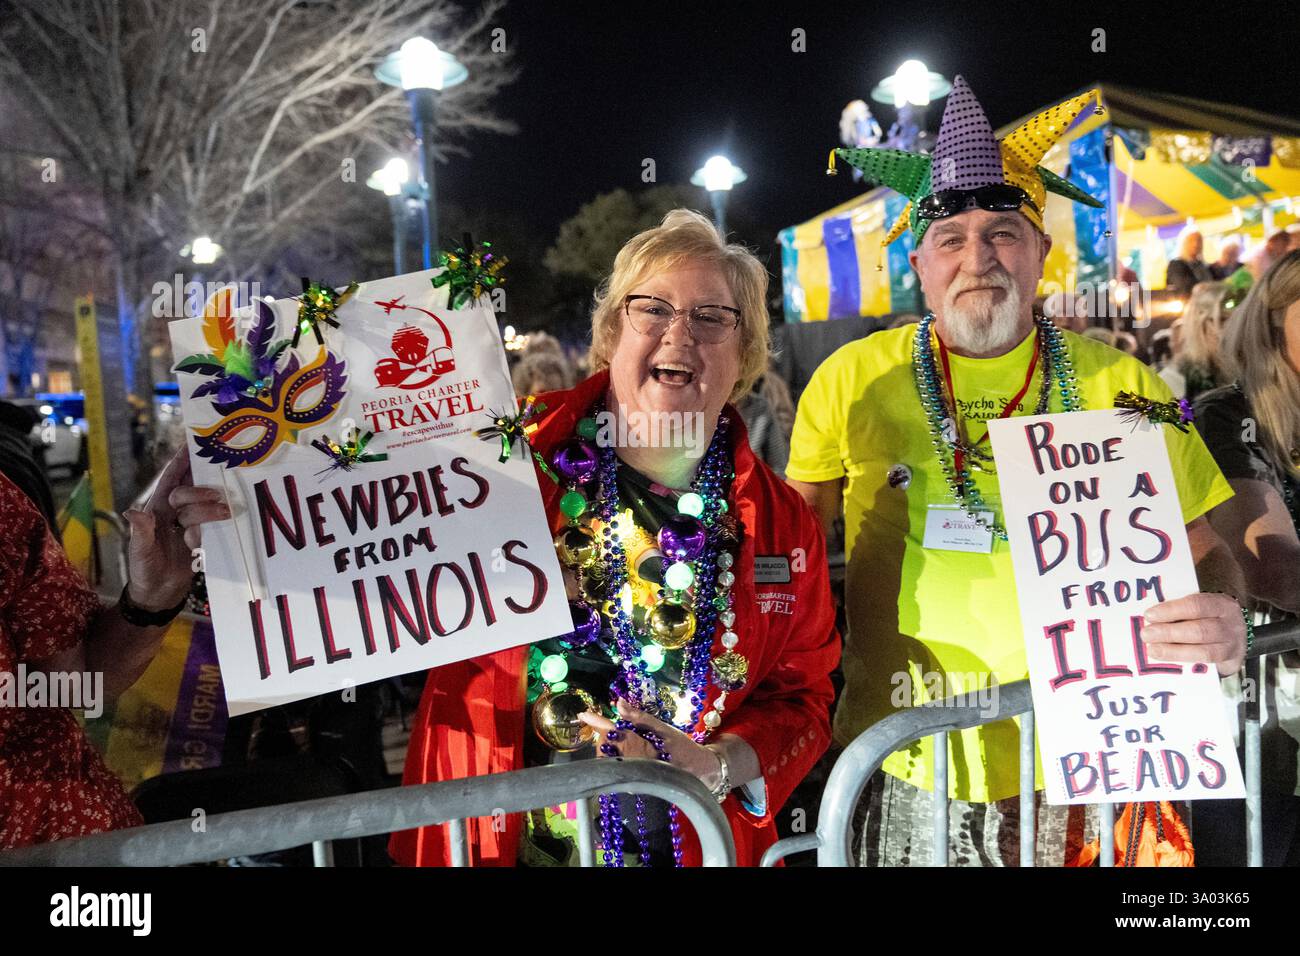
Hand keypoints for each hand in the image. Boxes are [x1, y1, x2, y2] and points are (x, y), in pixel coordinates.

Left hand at [123, 446, 228, 610]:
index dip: (180, 462)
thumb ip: (140, 533)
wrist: (159, 594)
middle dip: (201, 491)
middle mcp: (174, 513)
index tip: (192, 443)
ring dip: (212, 507)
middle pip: (189, 492)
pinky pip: (213, 524)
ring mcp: (189, 525)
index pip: (170, 481)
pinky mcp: (202, 538)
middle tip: (217, 498)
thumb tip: (134, 512)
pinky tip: (231, 518)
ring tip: (227, 512)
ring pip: (202, 506)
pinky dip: (220, 521)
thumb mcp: (139, 553)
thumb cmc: (143, 571)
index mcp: (157, 511)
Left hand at [578, 699, 723, 788]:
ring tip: (626, 740)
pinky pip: (618, 766)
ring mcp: (629, 773)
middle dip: (605, 735)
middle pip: (605, 745)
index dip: (596, 722)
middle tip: (613, 727)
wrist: (695, 771)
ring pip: (609, 756)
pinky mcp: (632, 781)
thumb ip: (638, 717)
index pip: (609, 731)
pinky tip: (631, 752)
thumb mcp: (661, 728)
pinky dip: (619, 756)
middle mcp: (629, 760)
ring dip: (612, 746)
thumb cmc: (680, 746)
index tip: (583, 714)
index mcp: (635, 743)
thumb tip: (619, 703)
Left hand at [1142, 592, 1245, 676]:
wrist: (1237, 637)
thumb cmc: (1209, 619)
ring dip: (1174, 651)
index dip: (1171, 610)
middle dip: (1169, 633)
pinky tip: (1167, 660)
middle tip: (1146, 634)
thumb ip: (1180, 611)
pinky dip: (1185, 662)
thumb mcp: (1201, 609)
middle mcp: (1231, 624)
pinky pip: (1206, 664)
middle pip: (1199, 630)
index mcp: (1221, 604)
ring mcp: (1232, 645)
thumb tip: (1150, 619)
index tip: (1149, 615)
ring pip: (1204, 651)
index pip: (1196, 605)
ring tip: (1153, 649)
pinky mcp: (1230, 662)